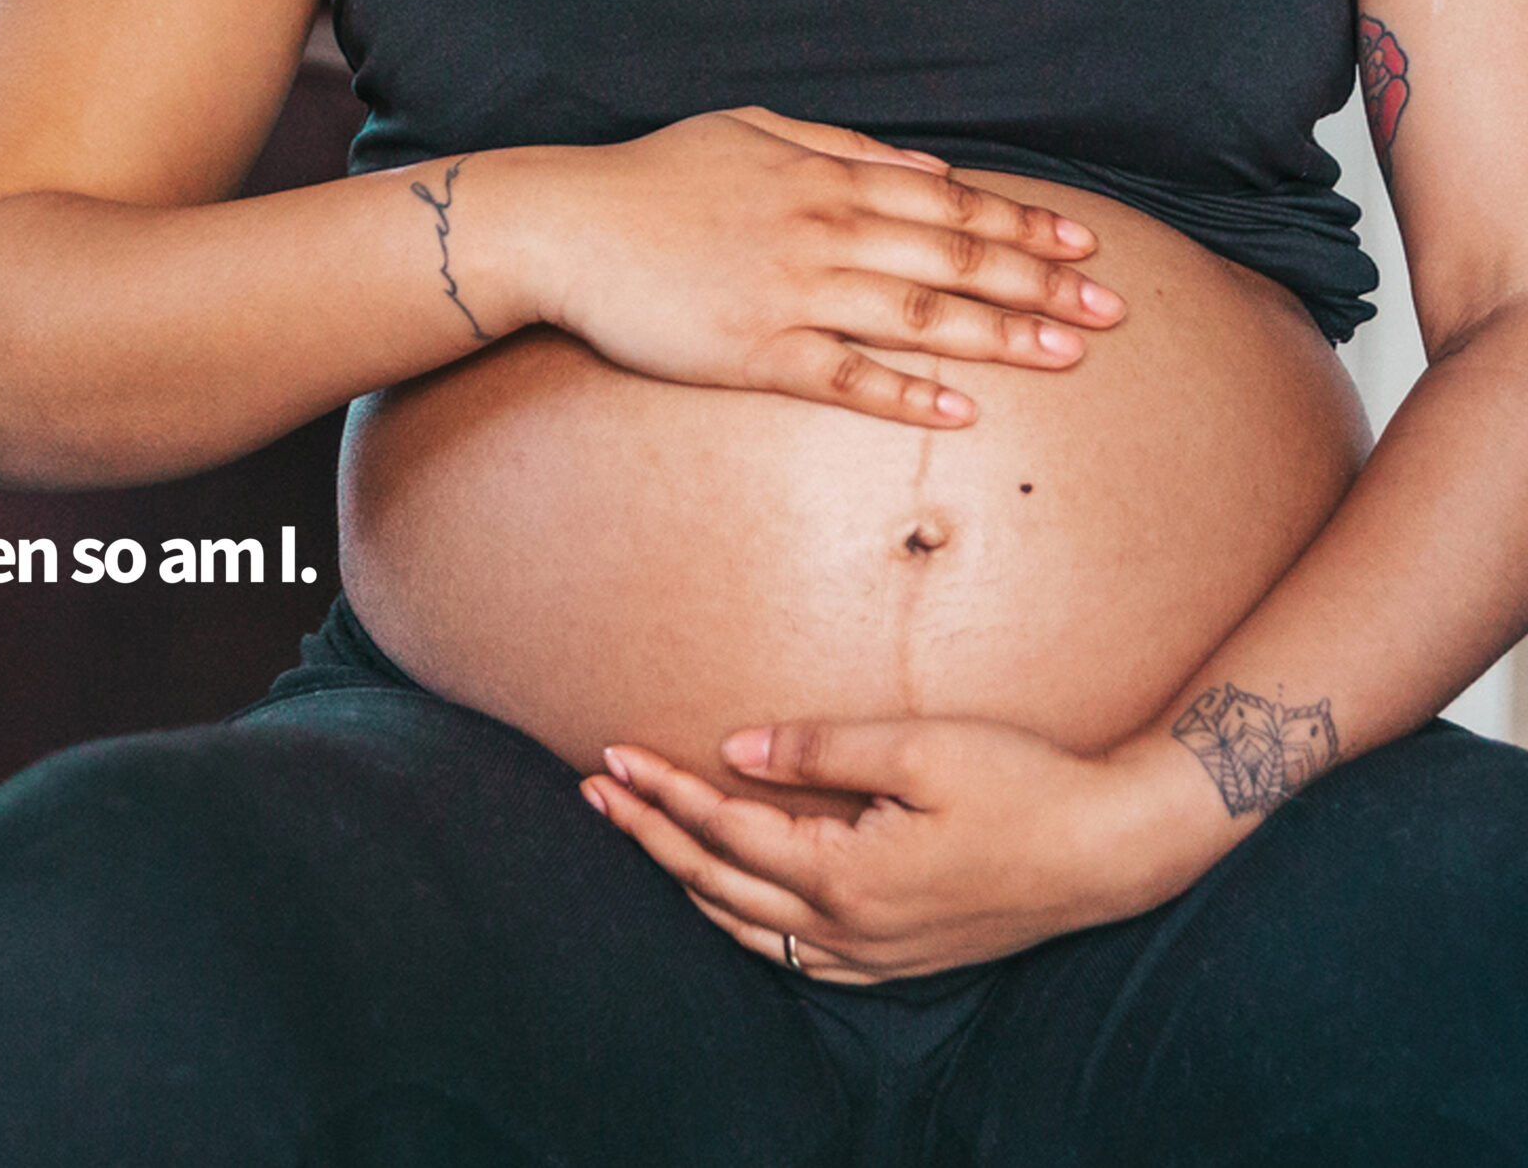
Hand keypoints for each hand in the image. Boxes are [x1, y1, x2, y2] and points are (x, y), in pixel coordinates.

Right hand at [521, 106, 1127, 427]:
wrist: (565, 228)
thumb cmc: (655, 180)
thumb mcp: (754, 132)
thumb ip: (843, 149)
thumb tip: (926, 170)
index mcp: (828, 180)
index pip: (952, 203)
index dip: (1026, 225)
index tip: (1087, 247)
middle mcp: (823, 232)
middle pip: (956, 258)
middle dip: (1042, 285)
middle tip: (1112, 313)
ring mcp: (791, 294)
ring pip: (918, 316)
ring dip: (1000, 337)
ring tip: (1066, 357)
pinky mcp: (752, 352)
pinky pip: (845, 377)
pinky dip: (906, 394)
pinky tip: (960, 412)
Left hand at [580, 719, 1227, 982]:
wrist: (1112, 849)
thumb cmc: (1024, 785)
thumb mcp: (920, 748)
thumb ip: (820, 748)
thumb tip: (735, 749)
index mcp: (843, 874)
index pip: (721, 829)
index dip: (661, 791)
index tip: (610, 756)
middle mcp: (847, 927)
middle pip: (714, 883)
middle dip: (648, 835)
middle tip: (595, 792)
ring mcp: (873, 954)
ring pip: (748, 929)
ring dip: (686, 883)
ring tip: (642, 840)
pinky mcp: (899, 960)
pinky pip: (795, 957)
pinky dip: (746, 925)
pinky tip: (729, 902)